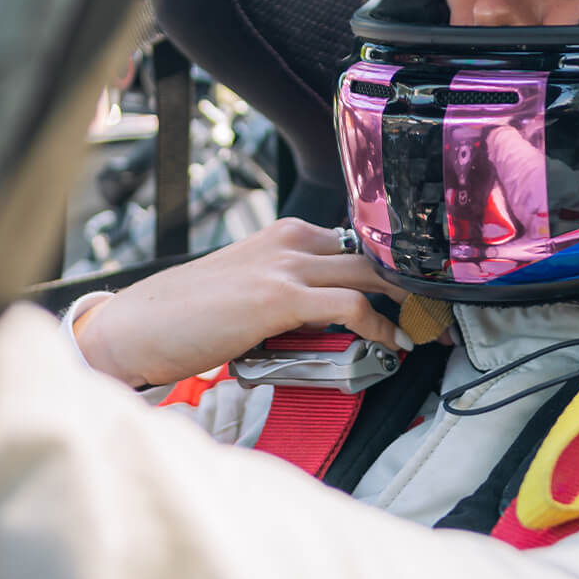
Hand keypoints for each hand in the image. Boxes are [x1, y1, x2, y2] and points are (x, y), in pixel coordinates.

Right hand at [73, 218, 410, 386]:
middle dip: (413, 282)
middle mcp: (289, 241)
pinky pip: (352, 307)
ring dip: (409, 303)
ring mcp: (285, 266)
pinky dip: (382, 326)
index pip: (355, 243)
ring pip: (370, 274)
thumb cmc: (185, 316)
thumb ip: (289, 295)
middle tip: (441, 310)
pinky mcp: (280, 298)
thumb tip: (328, 322)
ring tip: (431, 330)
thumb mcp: (246, 290)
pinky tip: (395, 344)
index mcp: (283, 235)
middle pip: (372, 253)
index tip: (419, 292)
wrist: (137, 327)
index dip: (392, 268)